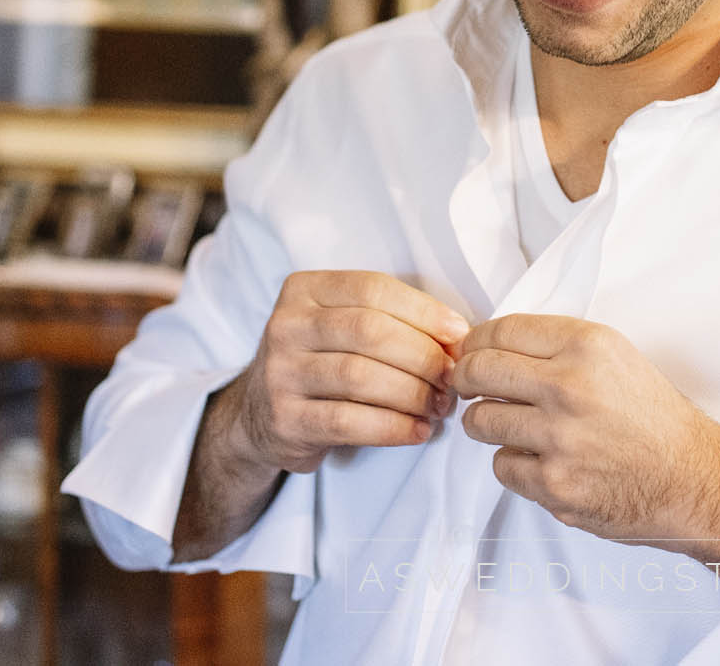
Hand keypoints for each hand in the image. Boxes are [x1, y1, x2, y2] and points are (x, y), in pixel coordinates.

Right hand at [227, 270, 470, 474]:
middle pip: (370, 331)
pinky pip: (348, 422)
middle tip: (453, 378)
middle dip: (423, 356)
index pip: (374, 289)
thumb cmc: (323, 361)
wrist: (260, 414)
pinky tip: (417, 431)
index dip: (424, 311)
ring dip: (413, 394)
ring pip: (360, 377)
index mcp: (306, 289)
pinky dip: (393, 427)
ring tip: (440, 406)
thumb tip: (458, 337)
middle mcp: (286, 325)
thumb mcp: (344, 325)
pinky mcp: (284, 419)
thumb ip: (391, 320)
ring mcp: (279, 373)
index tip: (460, 335)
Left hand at [452, 315, 719, 580]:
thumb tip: (494, 347)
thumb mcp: (618, 358)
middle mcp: (570, 386)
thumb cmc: (656, 419)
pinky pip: (502, 466)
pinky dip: (515, 464)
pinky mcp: (554, 484)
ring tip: (510, 426)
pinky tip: (542, 460)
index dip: (477, 341)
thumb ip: (560, 348)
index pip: (503, 329)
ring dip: (487, 423)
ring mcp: (559, 438)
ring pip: (481, 421)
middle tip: (469, 386)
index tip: (472, 351)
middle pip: (480, 371)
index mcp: (588, 346)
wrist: (693, 479)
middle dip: (464, 378)